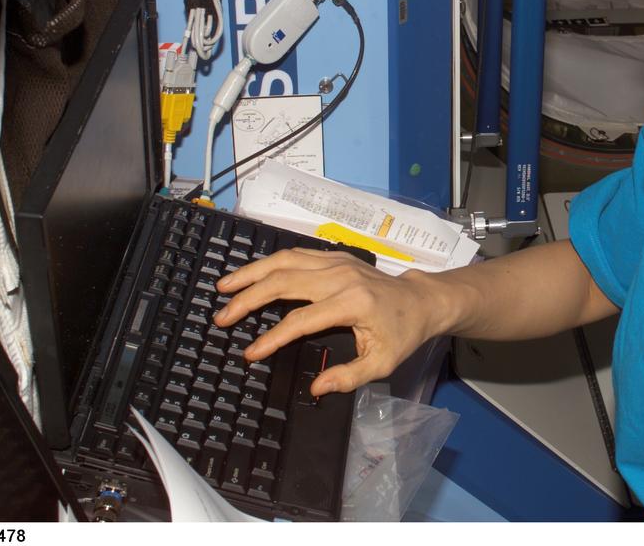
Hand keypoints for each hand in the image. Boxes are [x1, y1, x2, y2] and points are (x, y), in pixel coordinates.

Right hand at [213, 248, 442, 395]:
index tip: (249, 353)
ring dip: (251, 273)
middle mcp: (341, 277)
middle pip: (284, 282)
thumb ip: (348, 377)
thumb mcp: (382, 363)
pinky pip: (295, 255)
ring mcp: (337, 262)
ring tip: (224, 286)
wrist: (422, 300)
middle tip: (221, 316)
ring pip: (285, 261)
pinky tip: (250, 274)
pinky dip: (268, 264)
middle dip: (249, 299)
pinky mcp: (334, 256)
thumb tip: (316, 389)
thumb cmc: (402, 333)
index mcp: (352, 303)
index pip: (302, 320)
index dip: (273, 338)